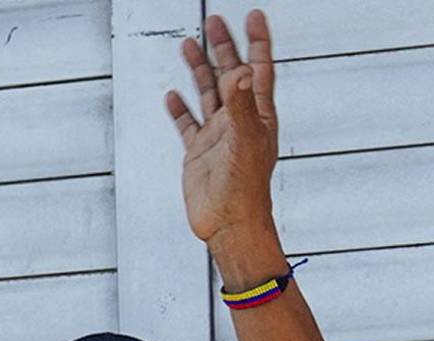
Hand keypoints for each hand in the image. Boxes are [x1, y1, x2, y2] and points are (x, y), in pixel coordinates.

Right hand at [164, 9, 277, 252]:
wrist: (230, 226)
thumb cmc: (246, 190)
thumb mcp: (245, 142)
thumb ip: (243, 106)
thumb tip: (244, 72)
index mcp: (258, 117)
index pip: (259, 71)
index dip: (258, 42)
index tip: (254, 16)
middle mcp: (239, 123)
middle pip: (231, 75)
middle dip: (224, 47)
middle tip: (216, 20)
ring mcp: (218, 137)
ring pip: (208, 94)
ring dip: (200, 69)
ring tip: (189, 43)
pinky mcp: (199, 154)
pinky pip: (188, 125)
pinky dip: (181, 110)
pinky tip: (174, 97)